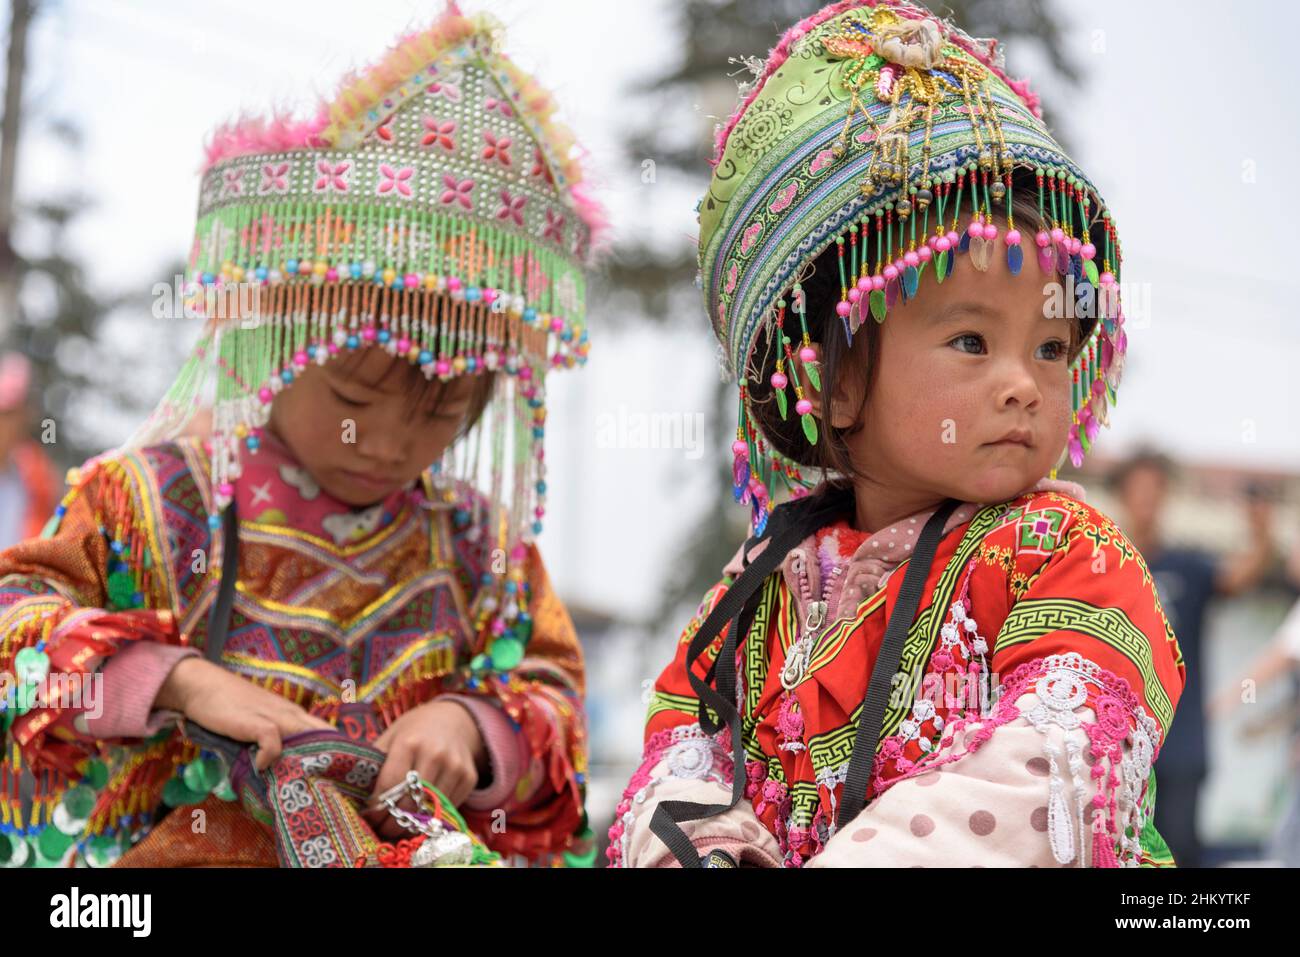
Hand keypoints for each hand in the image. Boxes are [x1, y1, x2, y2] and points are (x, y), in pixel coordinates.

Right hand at [156, 657, 333, 770]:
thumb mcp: (260, 723)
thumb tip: (281, 769)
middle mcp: (291, 714)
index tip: (336, 772)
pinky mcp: (255, 721)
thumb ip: (273, 741)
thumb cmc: (231, 707)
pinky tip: (261, 766)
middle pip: (324, 734)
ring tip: (300, 782)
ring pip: (305, 735)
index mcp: (294, 715)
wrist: (204, 686)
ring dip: (306, 759)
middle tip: (328, 783)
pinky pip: (272, 739)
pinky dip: (270, 755)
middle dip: (330, 758)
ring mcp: (274, 716)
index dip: (335, 751)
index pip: (326, 731)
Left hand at [365, 699, 487, 838]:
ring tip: (398, 827)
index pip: (390, 785)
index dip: (377, 807)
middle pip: (410, 802)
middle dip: (392, 822)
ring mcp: (455, 766)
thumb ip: (375, 763)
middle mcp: (435, 754)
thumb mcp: (391, 737)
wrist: (454, 720)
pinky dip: (433, 815)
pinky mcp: (469, 778)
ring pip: (430, 810)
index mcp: (410, 742)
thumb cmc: (414, 731)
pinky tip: (421, 815)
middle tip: (381, 829)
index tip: (369, 817)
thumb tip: (354, 795)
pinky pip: (447, 808)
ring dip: (412, 824)